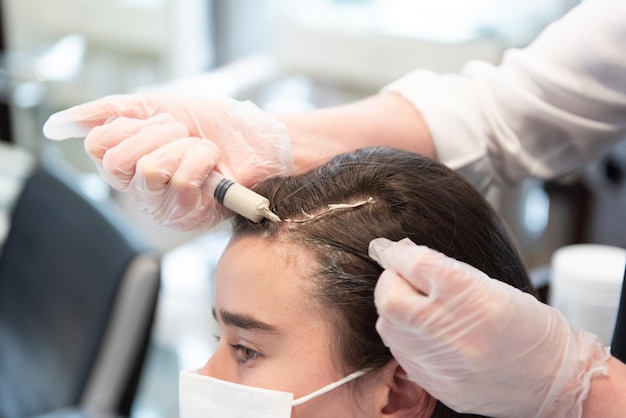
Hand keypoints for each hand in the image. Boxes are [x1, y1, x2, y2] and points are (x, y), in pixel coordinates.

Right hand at [43, 94, 292, 229]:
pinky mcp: (191, 217)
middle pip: (118, 163)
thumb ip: (110, 113)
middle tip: (183, 135)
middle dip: (158, 135)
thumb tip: (58, 125)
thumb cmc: (213, 124)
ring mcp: (165, 206)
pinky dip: (202, 160)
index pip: (99, 148)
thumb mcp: (158, 106)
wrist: (257, 136)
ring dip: (184, 146)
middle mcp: (141, 190)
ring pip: (150, 170)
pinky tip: (214, 166)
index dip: (130, 127)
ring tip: (202, 150)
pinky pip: (182, 183)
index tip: (161, 120)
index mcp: (129, 164)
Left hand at [369, 238, 610, 417]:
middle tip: (399, 278)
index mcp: (471, 296)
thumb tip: (402, 256)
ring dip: (394, 311)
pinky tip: (424, 334)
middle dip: (389, 282)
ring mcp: (442, 362)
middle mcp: (452, 330)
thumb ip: (442, 269)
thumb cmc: (529, 327)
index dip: (398, 254)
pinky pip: (400, 354)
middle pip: (390, 298)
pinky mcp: (437, 384)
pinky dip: (404, 337)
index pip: (415, 265)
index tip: (393, 252)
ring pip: (388, 327)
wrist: (554, 380)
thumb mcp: (491, 285)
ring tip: (414, 306)